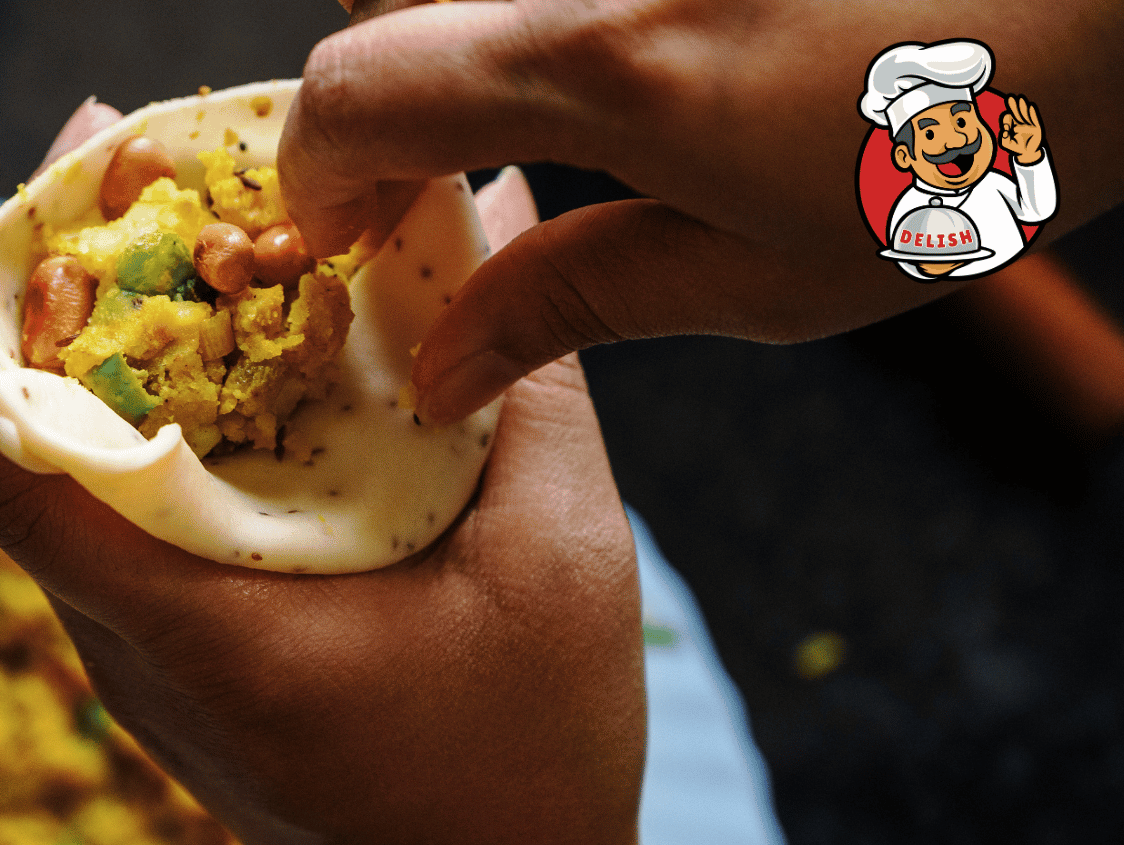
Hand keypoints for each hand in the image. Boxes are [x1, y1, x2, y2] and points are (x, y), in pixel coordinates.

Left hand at [0, 101, 722, 844]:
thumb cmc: (529, 778)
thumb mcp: (561, 567)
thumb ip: (531, 384)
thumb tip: (505, 207)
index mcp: (197, 625)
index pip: (12, 477)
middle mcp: (135, 641)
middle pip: (27, 446)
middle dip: (40, 282)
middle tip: (99, 135)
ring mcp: (145, 658)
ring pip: (70, 474)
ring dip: (92, 341)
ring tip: (148, 206)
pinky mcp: (177, 664)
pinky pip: (122, 514)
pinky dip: (141, 413)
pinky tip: (211, 345)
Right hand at [278, 0, 1123, 423]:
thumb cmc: (975, 139)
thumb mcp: (770, 275)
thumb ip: (577, 303)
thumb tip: (445, 368)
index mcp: (601, 68)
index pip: (350, 95)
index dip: (309, 175)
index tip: (343, 241)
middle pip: (379, 7)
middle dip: (372, 109)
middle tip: (427, 190)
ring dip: (452, 56)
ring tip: (529, 130)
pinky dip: (529, 26)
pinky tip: (617, 73)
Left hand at [1001, 95, 1044, 165]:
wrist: (1028, 153)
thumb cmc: (1017, 147)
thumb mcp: (1007, 144)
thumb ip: (1004, 139)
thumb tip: (1005, 131)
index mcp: (1013, 125)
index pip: (1009, 119)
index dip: (1007, 117)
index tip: (1006, 116)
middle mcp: (1021, 123)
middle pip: (1017, 113)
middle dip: (1014, 105)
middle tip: (1010, 97)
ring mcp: (1029, 125)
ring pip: (1025, 114)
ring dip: (1023, 106)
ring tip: (1020, 98)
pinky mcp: (1037, 128)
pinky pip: (1034, 119)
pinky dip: (1032, 113)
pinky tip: (1030, 106)